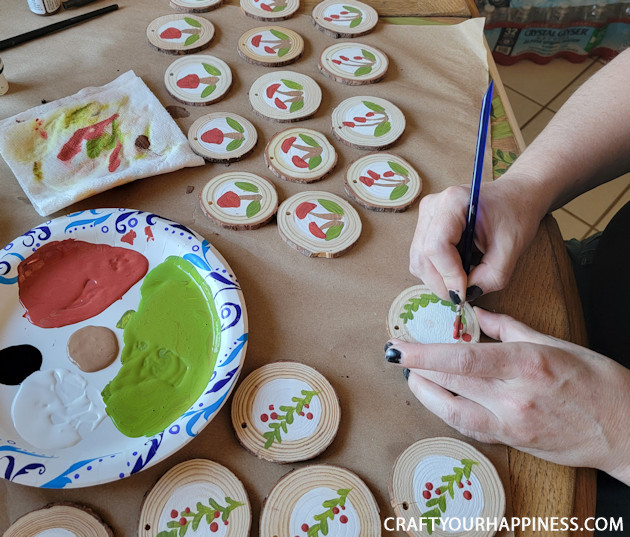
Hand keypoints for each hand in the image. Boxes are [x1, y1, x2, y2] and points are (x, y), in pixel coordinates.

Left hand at [386, 307, 629, 484]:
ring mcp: (512, 424)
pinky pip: (469, 427)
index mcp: (527, 364)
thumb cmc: (597, 380)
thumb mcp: (554, 343)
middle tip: (398, 355)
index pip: (463, 359)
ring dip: (426, 394)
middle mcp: (515, 397)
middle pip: (452, 383)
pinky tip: (438, 397)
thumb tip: (477, 317)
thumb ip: (509, 328)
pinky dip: (447, 411)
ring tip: (414, 376)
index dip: (425, 353)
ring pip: (453, 411)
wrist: (624, 429)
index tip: (399, 346)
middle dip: (417, 369)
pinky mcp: (513, 442)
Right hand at [409, 179, 546, 300]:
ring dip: (438, 280)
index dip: (448, 275)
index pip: (436, 247)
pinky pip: (421, 260)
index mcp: (453, 202)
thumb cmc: (515, 215)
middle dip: (442, 283)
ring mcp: (425, 217)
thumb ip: (491, 276)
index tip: (465, 293)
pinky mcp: (424, 228)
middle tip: (465, 294)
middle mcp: (432, 207)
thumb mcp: (511, 248)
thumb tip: (466, 294)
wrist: (515, 197)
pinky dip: (437, 273)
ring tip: (464, 279)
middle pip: (422, 257)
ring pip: (418, 261)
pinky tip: (457, 269)